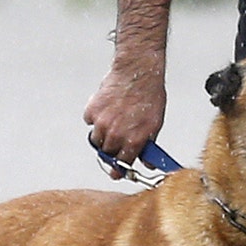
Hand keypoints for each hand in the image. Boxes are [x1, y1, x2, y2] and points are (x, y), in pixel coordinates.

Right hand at [83, 62, 166, 178]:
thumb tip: (147, 162)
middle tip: (115, 144)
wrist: (137, 72)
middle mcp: (116, 135)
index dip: (119, 170)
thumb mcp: (155, 124)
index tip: (116, 173)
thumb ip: (148, 145)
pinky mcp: (92, 110)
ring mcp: (102, 123)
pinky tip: (107, 109)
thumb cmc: (150, 96)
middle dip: (111, 152)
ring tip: (112, 123)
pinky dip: (95, 118)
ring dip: (102, 136)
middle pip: (106, 155)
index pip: (122, 165)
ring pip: (96, 140)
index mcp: (134, 140)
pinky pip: (90, 122)